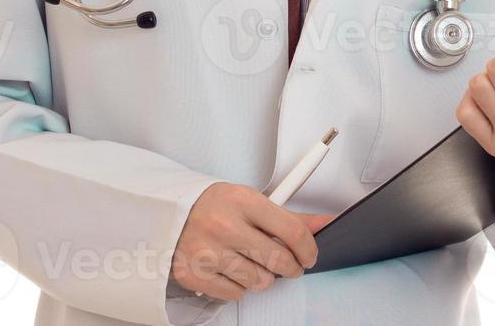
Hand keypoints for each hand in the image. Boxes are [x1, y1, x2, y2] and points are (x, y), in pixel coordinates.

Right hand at [170, 182, 336, 301]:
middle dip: (290, 267)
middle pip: (279, 261)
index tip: (309, 255)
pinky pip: (236, 294)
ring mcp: (207, 251)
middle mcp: (224, 224)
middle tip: (286, 264)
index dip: (308, 249)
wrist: (166, 214)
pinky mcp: (194, 274)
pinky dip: (238, 286)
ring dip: (262, 276)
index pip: (292, 230)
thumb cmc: (213, 207)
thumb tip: (327, 224)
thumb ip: (289, 216)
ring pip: (260, 282)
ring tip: (251, 262)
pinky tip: (230, 269)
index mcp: (242, 200)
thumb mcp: (250, 202)